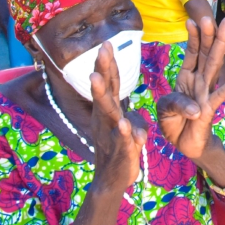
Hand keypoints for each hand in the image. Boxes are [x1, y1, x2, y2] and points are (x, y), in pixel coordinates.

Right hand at [89, 41, 148, 189]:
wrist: (113, 180)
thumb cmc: (120, 149)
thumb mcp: (125, 127)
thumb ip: (128, 115)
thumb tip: (128, 110)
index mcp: (109, 112)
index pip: (110, 85)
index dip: (108, 65)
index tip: (107, 43)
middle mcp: (105, 119)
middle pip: (104, 91)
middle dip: (103, 69)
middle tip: (102, 48)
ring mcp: (110, 134)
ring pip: (107, 112)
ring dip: (102, 95)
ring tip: (97, 78)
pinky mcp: (119, 150)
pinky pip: (121, 139)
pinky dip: (123, 132)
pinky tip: (123, 124)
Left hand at [157, 17, 224, 161]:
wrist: (184, 145)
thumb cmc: (174, 123)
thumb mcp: (165, 109)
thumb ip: (175, 103)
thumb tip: (195, 109)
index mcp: (185, 77)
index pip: (191, 53)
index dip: (193, 37)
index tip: (193, 20)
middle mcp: (197, 80)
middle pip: (205, 53)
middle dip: (212, 34)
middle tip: (220, 16)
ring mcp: (205, 91)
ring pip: (213, 64)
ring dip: (221, 44)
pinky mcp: (210, 106)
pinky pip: (221, 93)